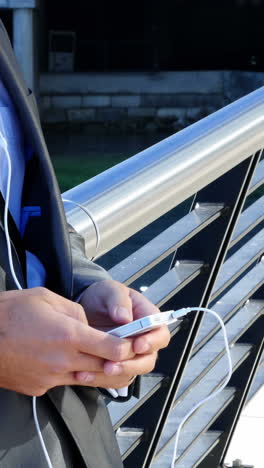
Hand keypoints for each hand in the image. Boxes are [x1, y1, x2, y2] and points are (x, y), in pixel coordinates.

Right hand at [0, 287, 134, 395]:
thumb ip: (75, 311)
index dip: (126, 346)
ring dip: (92, 366)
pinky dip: (68, 373)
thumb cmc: (9, 313)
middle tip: (113, 346)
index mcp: (69, 335)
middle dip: (113, 358)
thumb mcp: (46, 298)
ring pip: (86, 377)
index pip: (114, 349)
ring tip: (84, 351)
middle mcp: (64, 361)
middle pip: (104, 366)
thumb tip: (89, 324)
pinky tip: (57, 358)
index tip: (129, 340)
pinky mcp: (39, 388)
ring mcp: (51, 378)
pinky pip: (63, 382)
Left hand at [78, 280, 170, 385]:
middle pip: (149, 359)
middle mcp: (144, 339)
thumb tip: (125, 317)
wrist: (86, 307)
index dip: (151, 342)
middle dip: (132, 364)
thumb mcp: (110, 290)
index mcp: (148, 318)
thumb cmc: (104, 296)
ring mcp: (131, 354)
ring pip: (132, 372)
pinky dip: (101, 379)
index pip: (160, 333)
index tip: (136, 345)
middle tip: (113, 364)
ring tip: (99, 370)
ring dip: (117, 374)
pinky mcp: (118, 364)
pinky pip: (115, 378)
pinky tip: (85, 375)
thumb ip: (118, 300)